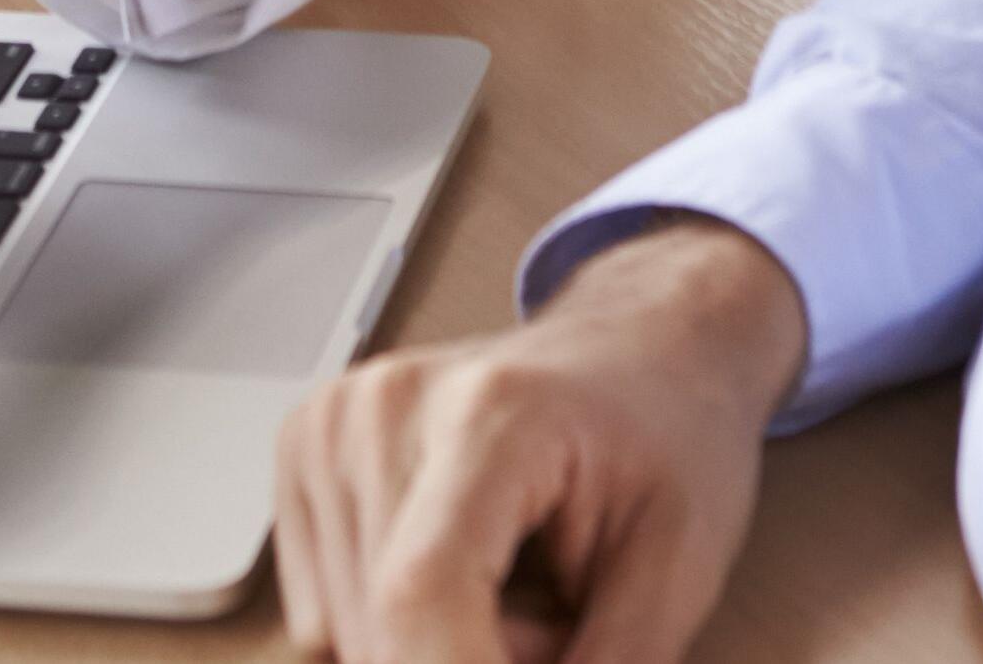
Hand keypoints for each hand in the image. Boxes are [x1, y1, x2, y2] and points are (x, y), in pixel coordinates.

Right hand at [274, 219, 810, 663]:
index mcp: (490, 412)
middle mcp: (386, 406)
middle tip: (560, 620)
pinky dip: (399, 632)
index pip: (420, 594)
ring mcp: (331, 425)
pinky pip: (325, 620)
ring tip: (522, 594)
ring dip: (439, 653)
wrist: (643, 350)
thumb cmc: (669, 441)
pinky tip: (466, 579)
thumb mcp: (678, 569)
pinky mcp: (304, 454)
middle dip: (480, 662)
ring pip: (350, 642)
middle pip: (383, 634)